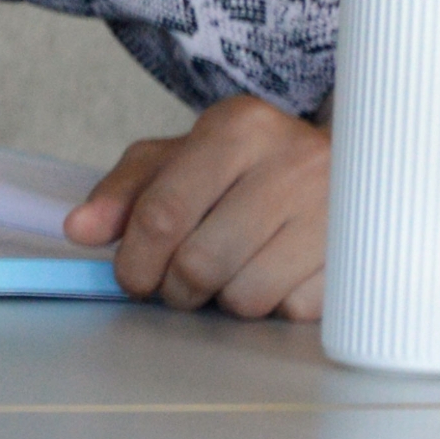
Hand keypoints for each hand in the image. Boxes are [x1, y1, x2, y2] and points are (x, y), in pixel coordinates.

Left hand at [65, 95, 331, 319]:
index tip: (130, 279)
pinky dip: (272, 306)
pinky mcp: (360, 256)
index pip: (163, 212)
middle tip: (176, 285)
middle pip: (200, 262)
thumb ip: (124, 191)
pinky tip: (274, 274)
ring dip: (223, 299)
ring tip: (229, 272)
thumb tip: (78, 230)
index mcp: (238, 127)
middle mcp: (292, 162)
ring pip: (246, 295)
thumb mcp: (180, 159)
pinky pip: (292, 310)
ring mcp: (334, 210)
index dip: (134, 260)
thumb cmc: (250, 165)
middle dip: (174, 288)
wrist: (348, 164)